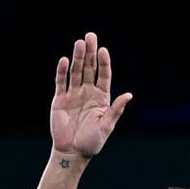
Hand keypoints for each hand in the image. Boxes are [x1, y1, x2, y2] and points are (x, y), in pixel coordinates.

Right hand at [51, 32, 132, 157]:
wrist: (72, 152)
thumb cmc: (92, 142)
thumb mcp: (106, 126)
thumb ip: (116, 109)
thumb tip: (129, 95)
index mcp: (101, 98)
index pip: (104, 75)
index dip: (104, 63)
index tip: (103, 50)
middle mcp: (88, 93)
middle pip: (89, 69)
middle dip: (90, 53)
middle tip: (90, 36)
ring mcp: (73, 95)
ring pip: (76, 72)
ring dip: (77, 58)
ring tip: (79, 43)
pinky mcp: (60, 99)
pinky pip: (61, 82)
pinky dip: (62, 71)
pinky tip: (65, 60)